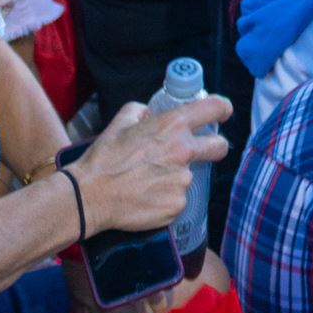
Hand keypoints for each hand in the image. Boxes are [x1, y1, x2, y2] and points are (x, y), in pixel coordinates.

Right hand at [67, 96, 229, 236]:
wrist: (89, 195)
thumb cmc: (103, 159)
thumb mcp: (120, 122)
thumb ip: (140, 111)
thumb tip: (149, 113)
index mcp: (172, 125)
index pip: (214, 107)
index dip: (222, 109)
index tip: (222, 113)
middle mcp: (183, 150)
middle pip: (219, 146)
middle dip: (215, 148)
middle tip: (201, 153)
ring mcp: (182, 180)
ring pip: (187, 178)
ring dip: (174, 179)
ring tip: (147, 183)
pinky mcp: (177, 204)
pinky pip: (177, 201)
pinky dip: (165, 200)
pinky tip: (145, 198)